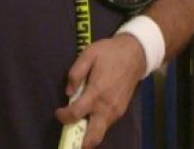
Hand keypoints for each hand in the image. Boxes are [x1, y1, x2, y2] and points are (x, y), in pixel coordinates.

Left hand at [55, 33, 144, 147]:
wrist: (135, 54)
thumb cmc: (109, 53)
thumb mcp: (88, 54)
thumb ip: (75, 73)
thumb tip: (68, 92)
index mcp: (96, 92)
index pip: (76, 113)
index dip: (63, 116)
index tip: (58, 113)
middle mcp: (107, 107)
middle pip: (93, 136)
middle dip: (80, 143)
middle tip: (69, 139)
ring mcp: (116, 111)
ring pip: (100, 133)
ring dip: (88, 134)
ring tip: (77, 125)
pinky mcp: (121, 111)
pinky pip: (106, 125)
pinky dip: (96, 126)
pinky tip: (89, 117)